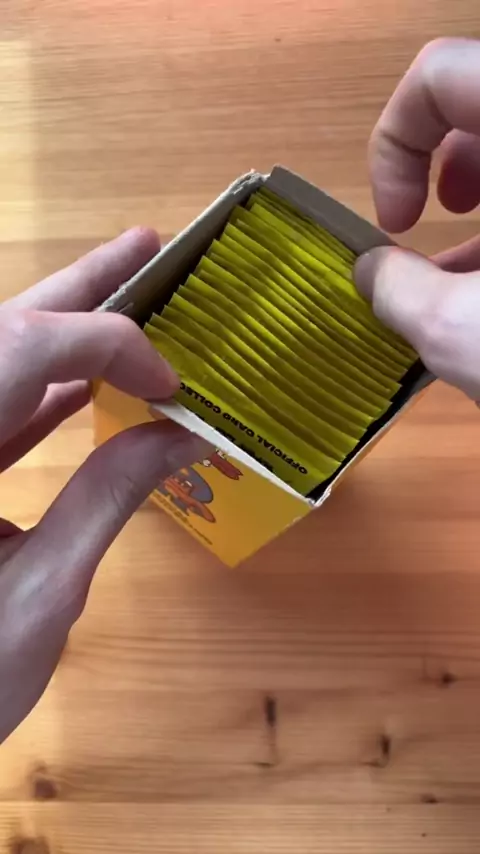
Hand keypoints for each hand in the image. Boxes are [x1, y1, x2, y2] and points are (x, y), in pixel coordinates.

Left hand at [0, 228, 205, 743]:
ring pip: (6, 367)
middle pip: (6, 335)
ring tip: (134, 294)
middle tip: (145, 247)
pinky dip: (52, 394)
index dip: (102, 344)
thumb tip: (185, 435)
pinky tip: (100, 383)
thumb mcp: (45, 591)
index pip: (22, 353)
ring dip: (69, 332)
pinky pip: (4, 413)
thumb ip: (110, 501)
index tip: (170, 381)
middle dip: (78, 290)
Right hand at [355, 38, 479, 400]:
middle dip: (438, 167)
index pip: (442, 75)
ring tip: (452, 281)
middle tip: (419, 228)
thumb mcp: (457, 331)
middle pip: (477, 106)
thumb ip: (395, 291)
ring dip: (474, 209)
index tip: (396, 219)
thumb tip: (371, 272)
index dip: (396, 142)